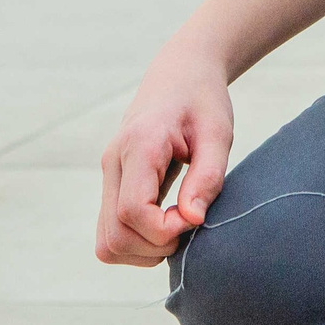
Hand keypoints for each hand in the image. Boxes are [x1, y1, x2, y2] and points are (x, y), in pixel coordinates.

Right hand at [96, 41, 233, 265]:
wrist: (180, 75)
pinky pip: (110, 233)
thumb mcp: (217, 132)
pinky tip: (166, 224)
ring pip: (107, 242)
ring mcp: (107, 176)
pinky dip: (137, 242)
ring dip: (144, 250)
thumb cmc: (202, 101)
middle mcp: (113, 163)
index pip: (133, 211)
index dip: (164, 230)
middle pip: (114, 235)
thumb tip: (192, 220)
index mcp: (140, 145)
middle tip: (190, 224)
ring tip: (180, 225)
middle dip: (155, 246)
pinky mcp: (111, 186)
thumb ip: (207, 176)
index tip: (196, 218)